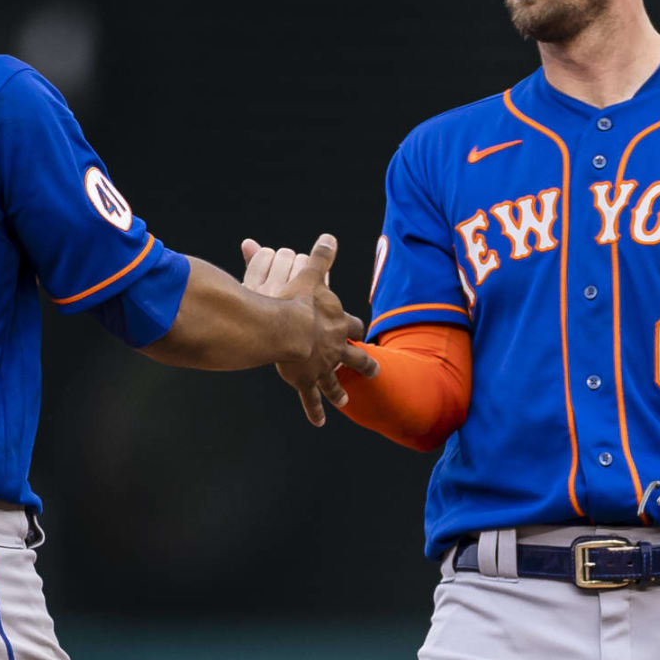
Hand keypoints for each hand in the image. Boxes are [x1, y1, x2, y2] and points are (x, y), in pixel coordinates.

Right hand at [243, 235, 377, 425]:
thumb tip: (330, 236)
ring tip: (345, 400)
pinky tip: (320, 422)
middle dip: (363, 363)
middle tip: (373, 370)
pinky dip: (315, 411)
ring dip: (340, 391)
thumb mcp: (311, 276)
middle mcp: (335, 347)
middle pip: (355, 357)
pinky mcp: (306, 381)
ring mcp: (322, 367)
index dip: (354, 326)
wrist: (285, 329)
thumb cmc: (297, 302)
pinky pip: (312, 400)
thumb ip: (322, 257)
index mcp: (337, 323)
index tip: (359, 328)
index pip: (352, 324)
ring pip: (335, 383)